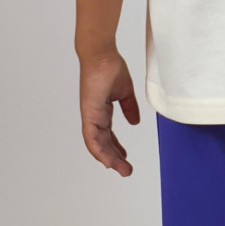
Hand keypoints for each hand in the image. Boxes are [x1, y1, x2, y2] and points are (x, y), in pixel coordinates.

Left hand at [79, 51, 140, 175]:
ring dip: (108, 159)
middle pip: (103, 143)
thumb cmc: (110, 67)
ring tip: (121, 169)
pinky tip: (107, 161)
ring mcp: (90, 115)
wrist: (101, 54)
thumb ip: (129, 108)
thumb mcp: (125, 92)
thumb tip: (135, 122)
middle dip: (114, 158)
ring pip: (97, 144)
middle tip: (126, 170)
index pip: (108, 135)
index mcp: (101, 110)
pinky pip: (91, 137)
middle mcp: (94, 116)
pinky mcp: (89, 113)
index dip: (115, 148)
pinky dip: (98, 150)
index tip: (125, 158)